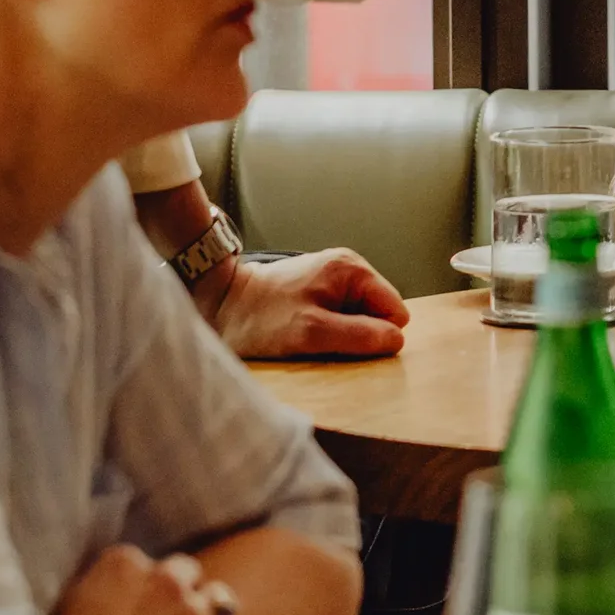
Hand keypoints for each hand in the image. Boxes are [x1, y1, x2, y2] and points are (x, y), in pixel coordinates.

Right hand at [49, 546, 240, 614]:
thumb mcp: (76, 605)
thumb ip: (106, 583)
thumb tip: (125, 581)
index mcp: (127, 564)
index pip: (149, 563)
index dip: (150, 587)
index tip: (143, 608)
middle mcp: (166, 580)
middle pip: (188, 574)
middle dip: (181, 594)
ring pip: (217, 602)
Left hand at [209, 248, 410, 359]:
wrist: (218, 303)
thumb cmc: (260, 317)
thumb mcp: (312, 332)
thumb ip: (359, 335)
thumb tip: (396, 340)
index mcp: (353, 269)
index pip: (395, 311)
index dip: (376, 336)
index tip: (344, 345)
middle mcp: (348, 268)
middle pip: (378, 315)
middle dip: (357, 336)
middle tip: (323, 344)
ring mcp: (333, 279)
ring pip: (359, 320)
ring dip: (340, 337)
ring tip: (310, 341)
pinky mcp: (318, 292)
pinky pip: (340, 319)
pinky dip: (327, 333)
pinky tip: (304, 336)